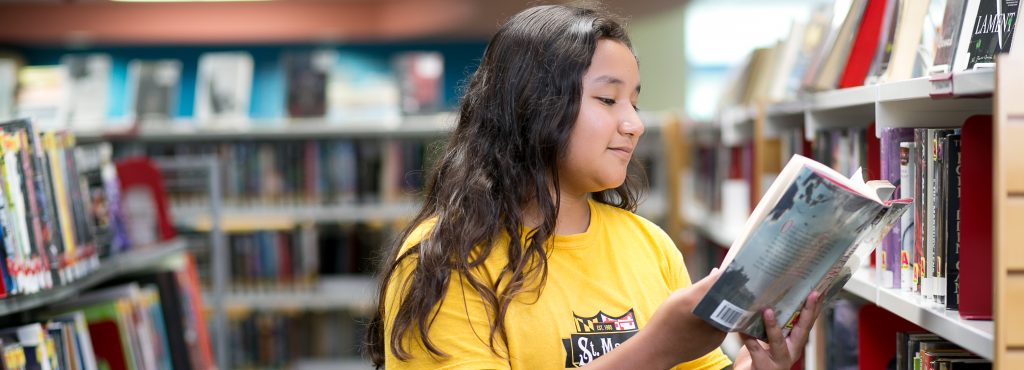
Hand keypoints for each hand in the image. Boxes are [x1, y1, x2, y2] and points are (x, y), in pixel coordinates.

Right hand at [584, 268, 728, 369]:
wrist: (659, 348)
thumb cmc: (665, 319)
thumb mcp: (678, 296)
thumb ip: (700, 285)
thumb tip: (717, 273)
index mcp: (695, 300)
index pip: (719, 280)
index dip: (727, 272)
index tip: (729, 268)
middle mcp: (708, 315)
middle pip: (728, 296)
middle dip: (729, 289)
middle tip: (727, 283)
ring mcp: (715, 330)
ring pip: (728, 312)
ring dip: (725, 305)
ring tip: (714, 303)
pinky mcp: (718, 341)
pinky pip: (724, 325)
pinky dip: (720, 320)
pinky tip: (708, 319)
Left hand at [733, 291, 822, 369]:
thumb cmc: (764, 356)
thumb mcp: (775, 340)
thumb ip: (777, 324)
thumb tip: (770, 296)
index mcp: (795, 343)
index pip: (807, 323)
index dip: (814, 308)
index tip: (818, 291)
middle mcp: (791, 352)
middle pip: (801, 330)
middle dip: (807, 311)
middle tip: (811, 294)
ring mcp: (778, 360)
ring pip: (777, 342)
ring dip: (773, 326)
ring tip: (767, 311)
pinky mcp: (762, 365)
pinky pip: (754, 349)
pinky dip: (748, 337)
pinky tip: (742, 327)